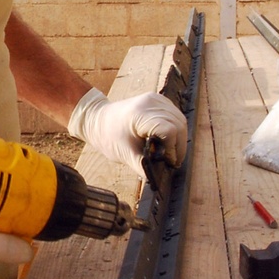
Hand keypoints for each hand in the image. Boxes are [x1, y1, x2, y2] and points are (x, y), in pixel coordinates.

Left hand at [68, 88, 187, 180]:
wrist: (98, 119)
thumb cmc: (108, 136)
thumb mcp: (124, 154)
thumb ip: (142, 166)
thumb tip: (157, 178)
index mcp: (140, 114)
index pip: (169, 130)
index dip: (173, 149)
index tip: (169, 161)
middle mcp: (150, 103)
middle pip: (178, 124)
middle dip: (179, 146)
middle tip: (173, 161)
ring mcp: (155, 99)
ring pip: (180, 119)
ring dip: (179, 138)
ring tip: (172, 153)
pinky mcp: (157, 100)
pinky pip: (175, 115)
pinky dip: (176, 128)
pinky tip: (169, 140)